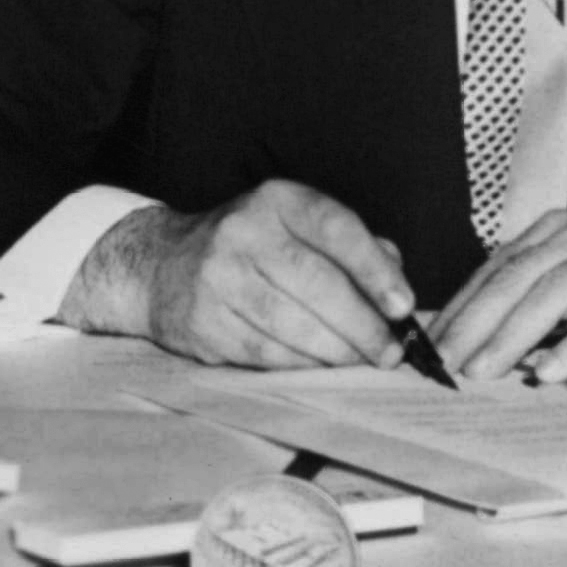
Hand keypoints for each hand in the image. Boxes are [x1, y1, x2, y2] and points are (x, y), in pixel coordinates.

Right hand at [75, 181, 414, 366]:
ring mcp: (218, 277)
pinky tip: (320, 367)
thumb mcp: (297, 227)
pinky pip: (265, 351)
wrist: (162, 267)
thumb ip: (352, 247)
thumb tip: (395, 281)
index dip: (375, 269)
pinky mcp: (203, 321)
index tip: (403, 306)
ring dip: (336, 352)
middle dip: (362, 325)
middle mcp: (243, 231)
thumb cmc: (252, 250)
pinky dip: (301, 364)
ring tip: (361, 363)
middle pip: (316, 283)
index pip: (335, 227)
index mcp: (277, 200)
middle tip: (390, 352)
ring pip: (291, 324)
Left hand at [438, 197, 566, 384]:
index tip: (427, 347)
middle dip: (473, 323)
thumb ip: (551, 295)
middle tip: (441, 365)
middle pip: (516, 277)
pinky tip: (553, 372)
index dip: (460, 306)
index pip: (498, 268)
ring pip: (555, 293)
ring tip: (484, 371)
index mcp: (564, 230)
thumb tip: (492, 341)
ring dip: (514, 334)